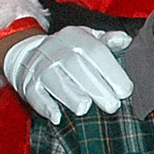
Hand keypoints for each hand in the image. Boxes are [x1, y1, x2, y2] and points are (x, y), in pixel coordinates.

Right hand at [2, 26, 133, 122]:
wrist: (28, 54)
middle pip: (75, 66)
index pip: (95, 51)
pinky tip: (57, 117)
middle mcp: (56, 49)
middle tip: (112, 106)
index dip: (111, 71)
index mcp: (75, 36)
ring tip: (85, 109)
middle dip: (96, 87)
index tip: (125, 91)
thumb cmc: (68, 50)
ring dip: (70, 95)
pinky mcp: (27, 83)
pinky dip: (45, 106)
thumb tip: (125, 40)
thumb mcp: (88, 39)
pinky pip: (34, 94)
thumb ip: (108, 40)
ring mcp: (40, 66)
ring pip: (53, 79)